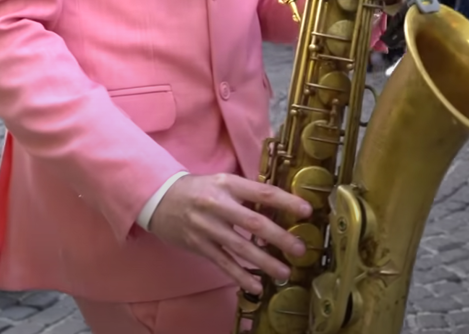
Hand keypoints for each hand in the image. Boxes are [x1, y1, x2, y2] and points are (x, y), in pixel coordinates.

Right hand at [149, 173, 311, 294]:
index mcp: (228, 184)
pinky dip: (240, 276)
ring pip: (240, 247)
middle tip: (300, 249)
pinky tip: (256, 285)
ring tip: (284, 272)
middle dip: (279, 237)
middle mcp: (218, 205)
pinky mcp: (199, 246)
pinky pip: (223, 263)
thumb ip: (247, 193)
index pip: (262, 192)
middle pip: (253, 223)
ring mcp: (207, 227)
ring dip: (264, 262)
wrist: (160, 198)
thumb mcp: (223, 182)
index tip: (307, 210)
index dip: (286, 201)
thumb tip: (281, 205)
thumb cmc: (200, 189)